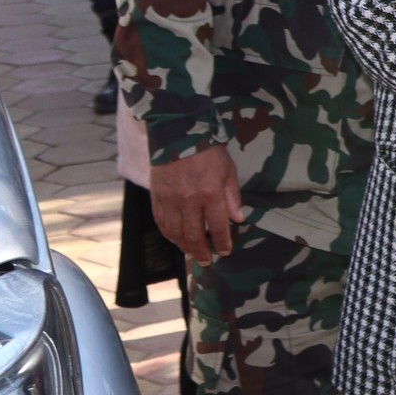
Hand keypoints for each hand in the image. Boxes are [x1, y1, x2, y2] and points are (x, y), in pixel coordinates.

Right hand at [148, 143, 244, 260]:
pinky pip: (162, 223)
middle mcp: (188, 201)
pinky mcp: (157, 198)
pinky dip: (169, 235)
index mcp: (210, 193)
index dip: (222, 242)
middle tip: (206, 260)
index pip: (217, 226)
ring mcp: (170, 201)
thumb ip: (232, 196)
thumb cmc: (207, 150)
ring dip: (184, 246)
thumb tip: (238, 219)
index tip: (225, 251)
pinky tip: (175, 239)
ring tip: (192, 253)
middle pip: (194, 235)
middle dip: (202, 251)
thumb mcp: (228, 169)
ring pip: (176, 233)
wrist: (178, 134)